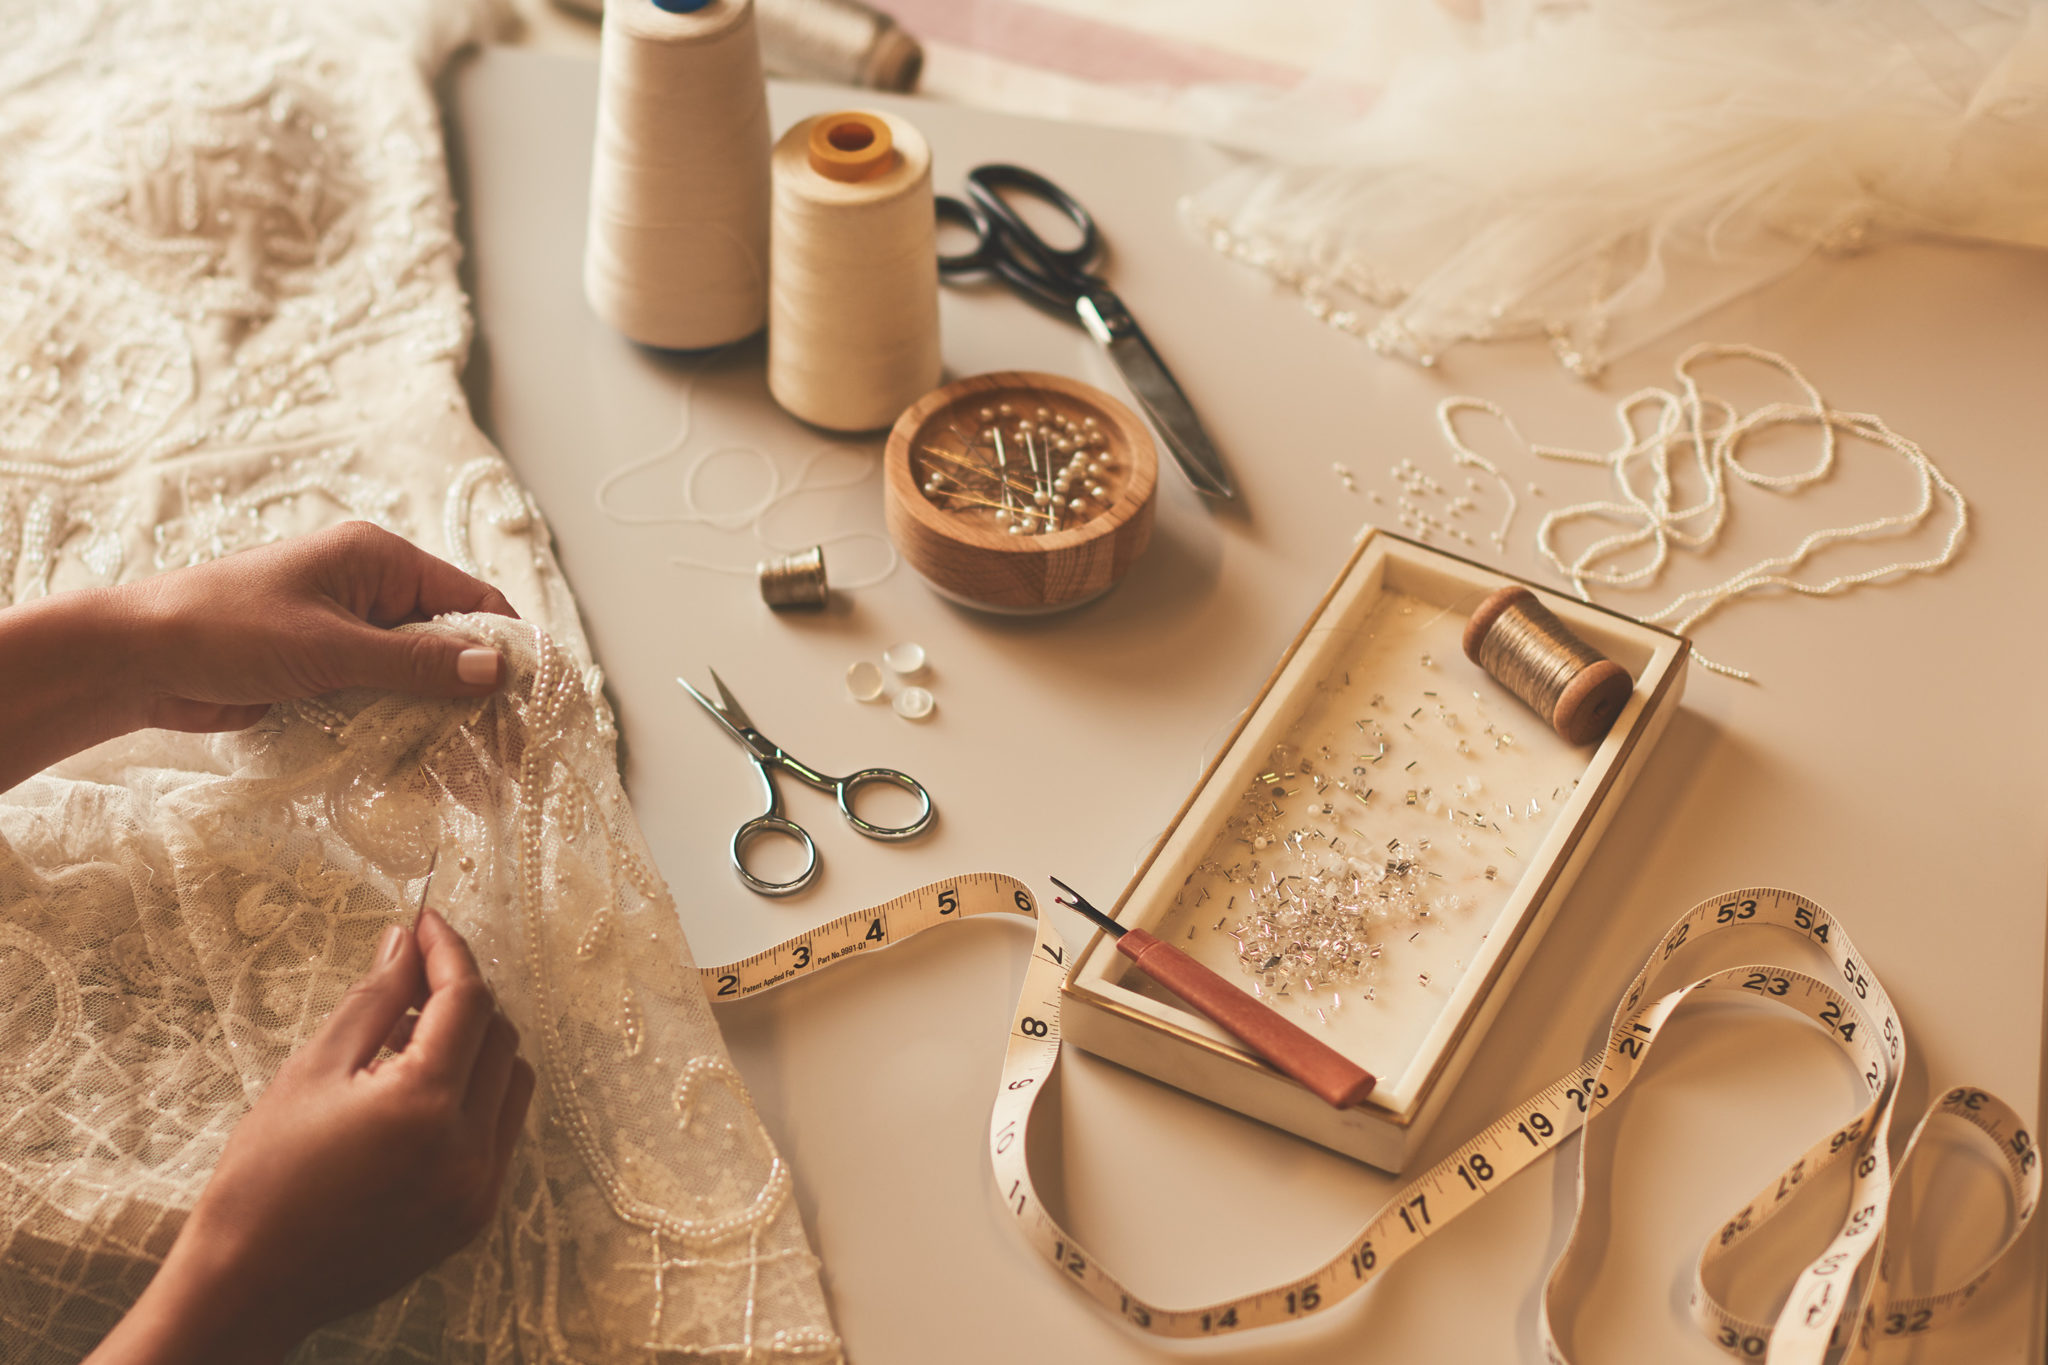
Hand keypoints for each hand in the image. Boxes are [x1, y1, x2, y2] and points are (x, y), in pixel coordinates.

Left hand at [0, 521, 518, 790]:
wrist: (134, 662)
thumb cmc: (225, 632)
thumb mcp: (329, 648)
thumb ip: (414, 662)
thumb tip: (493, 670)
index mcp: (378, 561)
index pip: (471, 600)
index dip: (505, 648)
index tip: (532, 701)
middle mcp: (370, 592)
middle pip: (449, 643)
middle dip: (476, 695)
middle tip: (508, 751)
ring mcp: (347, 635)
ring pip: (417, 679)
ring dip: (440, 720)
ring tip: (473, 774)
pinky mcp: (325, 674)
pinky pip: (381, 700)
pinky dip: (402, 729)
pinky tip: (423, 769)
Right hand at [86, 911, 535, 1364]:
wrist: (250, 1284)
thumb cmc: (264, 1176)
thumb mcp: (312, 1071)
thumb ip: (374, 1000)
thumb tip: (408, 942)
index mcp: (426, 1105)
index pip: (467, 1000)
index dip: (449, 951)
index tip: (426, 922)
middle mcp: (470, 1149)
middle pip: (500, 1036)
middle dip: (462, 998)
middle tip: (410, 981)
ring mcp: (480, 1188)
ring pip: (512, 1081)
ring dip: (476, 1047)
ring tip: (408, 1042)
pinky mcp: (476, 1215)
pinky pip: (501, 1131)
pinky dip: (476, 1097)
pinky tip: (420, 1094)